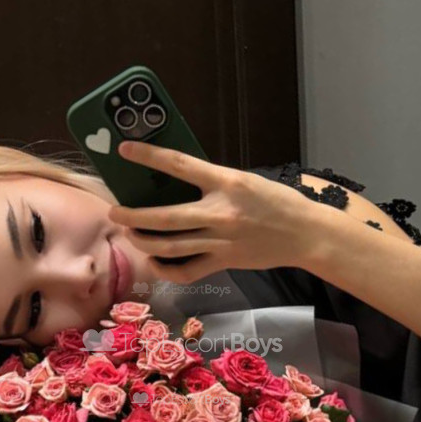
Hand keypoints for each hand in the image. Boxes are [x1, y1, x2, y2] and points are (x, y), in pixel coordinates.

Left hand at [107, 140, 317, 282]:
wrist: (305, 234)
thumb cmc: (275, 202)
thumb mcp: (244, 180)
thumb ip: (213, 182)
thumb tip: (175, 181)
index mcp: (226, 182)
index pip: (179, 165)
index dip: (149, 156)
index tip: (125, 150)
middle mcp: (220, 213)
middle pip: (164, 217)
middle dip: (133, 216)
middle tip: (115, 212)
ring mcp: (221, 241)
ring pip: (169, 246)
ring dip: (143, 241)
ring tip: (130, 233)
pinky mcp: (224, 262)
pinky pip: (187, 271)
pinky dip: (166, 268)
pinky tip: (155, 260)